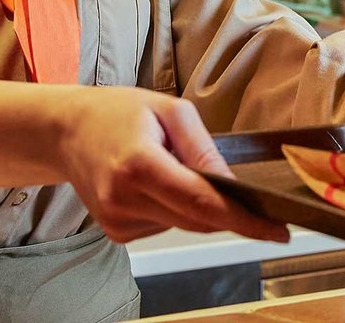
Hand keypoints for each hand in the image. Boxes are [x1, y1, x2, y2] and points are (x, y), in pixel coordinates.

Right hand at [54, 87, 288, 244]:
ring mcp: (117, 221)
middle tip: (244, 193)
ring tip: (170, 168)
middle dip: (226, 209)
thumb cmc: (118, 113)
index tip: (277, 230)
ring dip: (193, 204)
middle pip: (197, 219)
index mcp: (139, 165)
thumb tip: (233, 184)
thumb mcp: (169, 111)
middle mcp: (125, 199)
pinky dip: (172, 209)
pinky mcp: (116, 232)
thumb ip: (202, 149)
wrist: (68, 131)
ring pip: (183, 224)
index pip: (202, 202)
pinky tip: (154, 184)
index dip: (244, 219)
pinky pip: (165, 226)